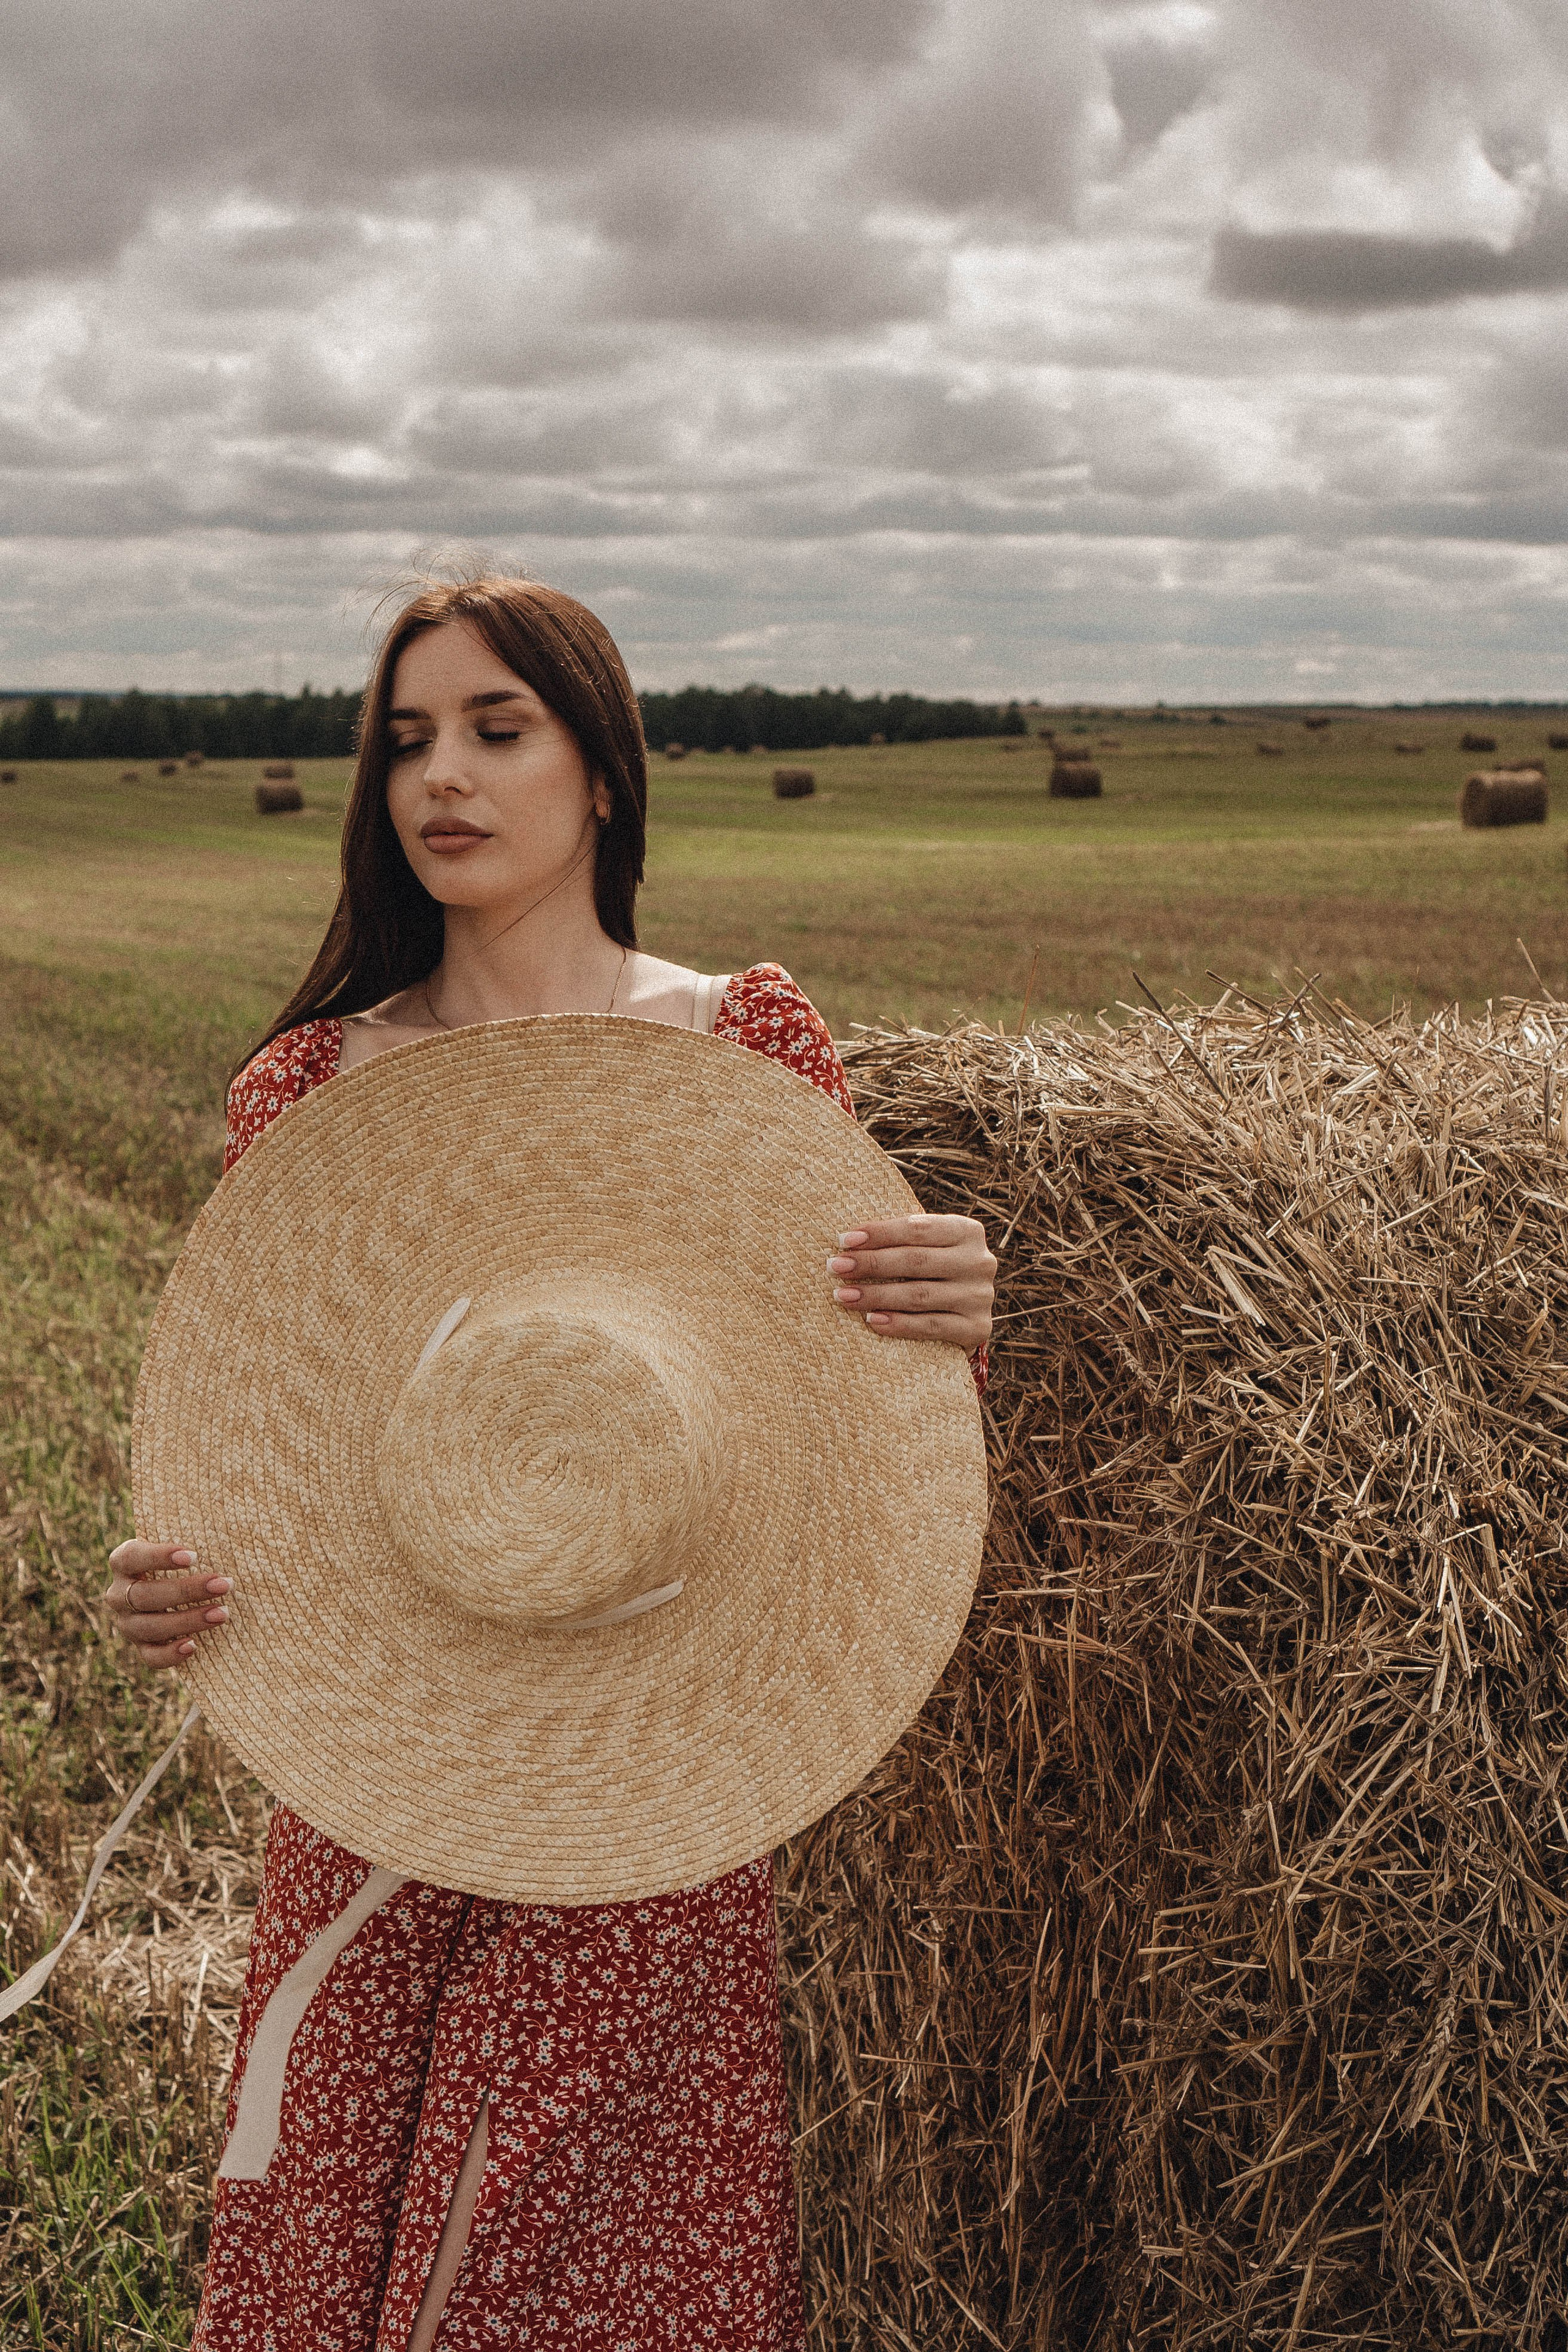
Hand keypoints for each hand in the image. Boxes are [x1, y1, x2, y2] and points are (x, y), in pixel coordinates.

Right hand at [104, 1540, 230, 1669]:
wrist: (181, 1593)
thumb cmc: (188, 1559)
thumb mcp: (185, 1545)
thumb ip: (197, 1537)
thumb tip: (234, 1527)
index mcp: (124, 1563)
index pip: (131, 1557)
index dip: (158, 1556)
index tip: (193, 1556)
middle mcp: (120, 1594)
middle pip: (145, 1595)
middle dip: (187, 1591)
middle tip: (223, 1585)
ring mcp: (128, 1623)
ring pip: (149, 1626)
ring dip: (187, 1621)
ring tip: (222, 1614)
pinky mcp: (141, 1647)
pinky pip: (150, 1657)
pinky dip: (170, 1654)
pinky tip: (194, 1645)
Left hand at [828, 1213, 994, 1350]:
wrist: (963, 1318)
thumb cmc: (930, 1274)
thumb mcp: (924, 1249)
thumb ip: (900, 1241)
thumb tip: (847, 1241)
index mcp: (967, 1232)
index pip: (918, 1228)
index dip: (879, 1233)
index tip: (843, 1240)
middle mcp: (979, 1262)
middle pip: (916, 1260)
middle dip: (871, 1263)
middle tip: (834, 1267)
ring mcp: (980, 1296)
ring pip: (919, 1295)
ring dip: (876, 1295)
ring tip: (843, 1296)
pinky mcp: (977, 1328)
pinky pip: (930, 1326)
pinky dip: (898, 1324)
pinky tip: (872, 1321)